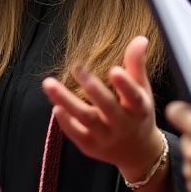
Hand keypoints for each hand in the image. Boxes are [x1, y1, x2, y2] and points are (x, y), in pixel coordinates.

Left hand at [42, 35, 163, 180]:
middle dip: (93, 89)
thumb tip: (140, 38)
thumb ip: (137, 64)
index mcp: (139, 109)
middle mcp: (124, 125)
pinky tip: (55, 106)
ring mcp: (106, 138)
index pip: (133, 97)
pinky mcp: (91, 147)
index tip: (114, 70)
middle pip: (107, 107)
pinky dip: (65, 122)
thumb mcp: (142, 90)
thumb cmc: (138, 114)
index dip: (125, 85)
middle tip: (77, 68)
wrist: (138, 152)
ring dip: (66, 101)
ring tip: (48, 83)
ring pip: (86, 119)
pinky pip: (76, 134)